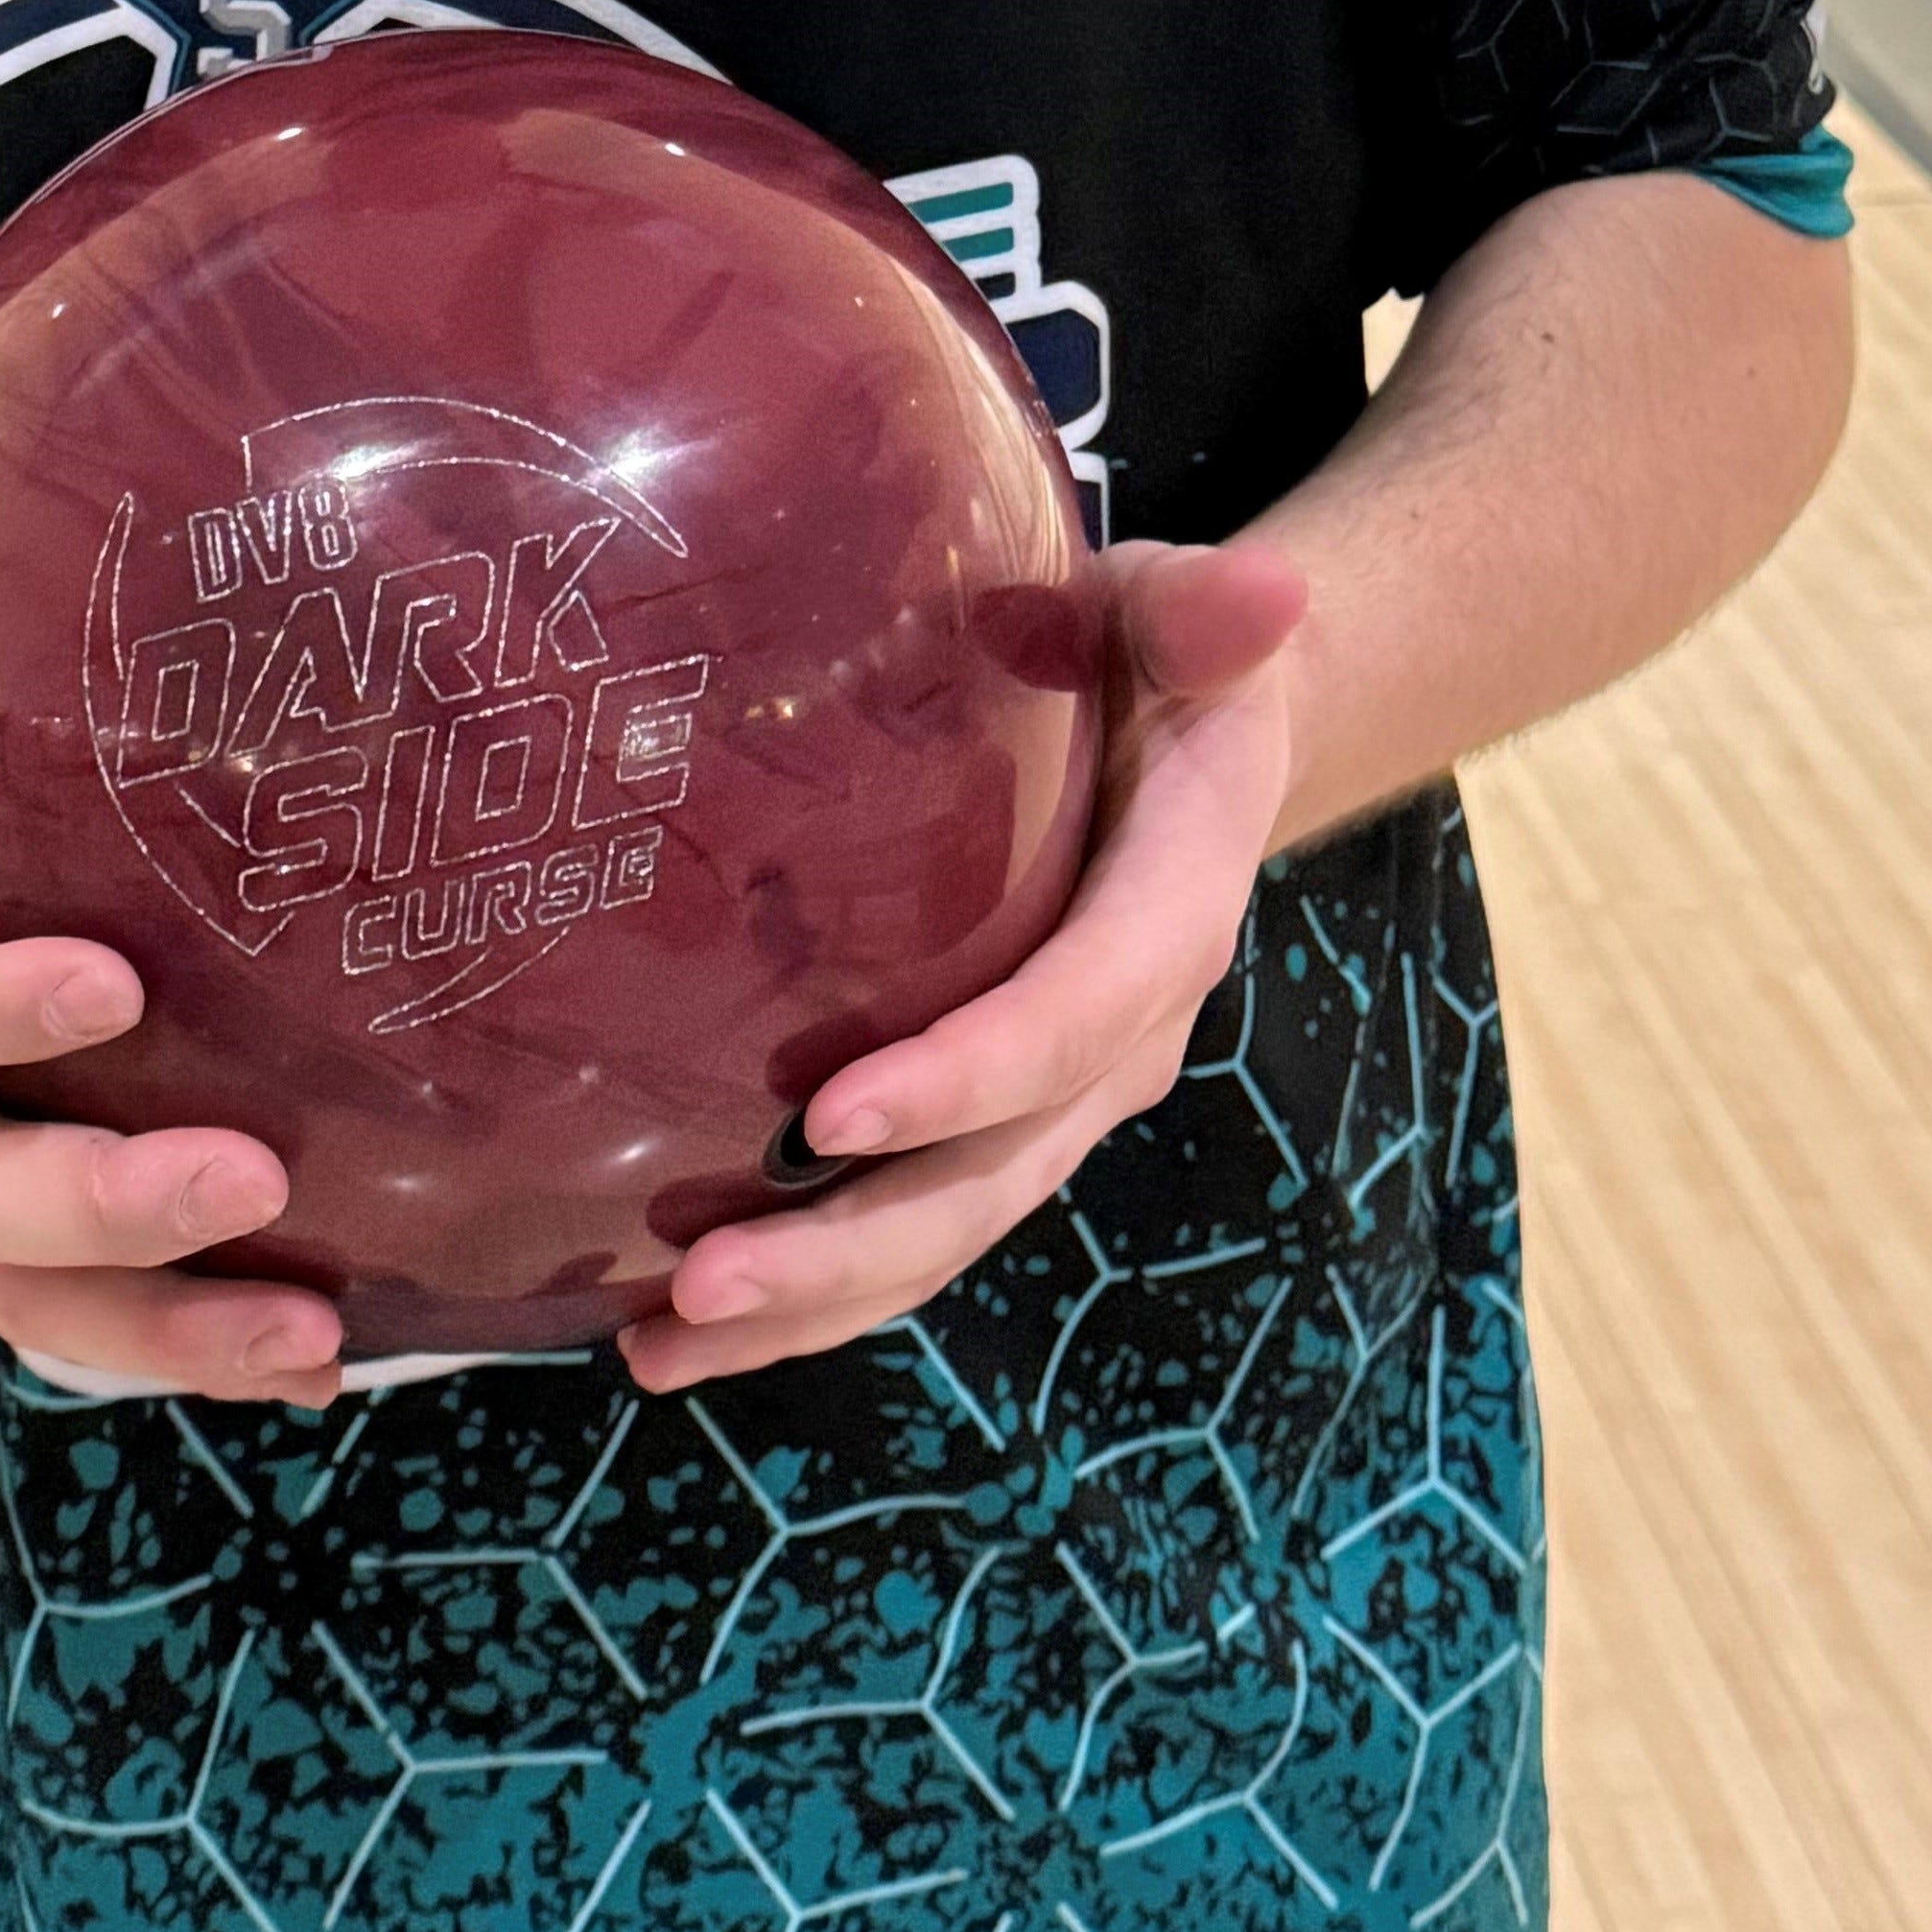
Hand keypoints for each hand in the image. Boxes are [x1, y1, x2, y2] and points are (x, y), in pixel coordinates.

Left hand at [617, 536, 1310, 1396]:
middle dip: (849, 1245)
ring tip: (663, 1341)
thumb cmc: (1161, 659)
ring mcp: (1059, 1096)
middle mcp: (1120, 1036)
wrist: (1198, 735)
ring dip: (809, 1302)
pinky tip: (676, 1323)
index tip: (829, 1114)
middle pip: (991, 1176)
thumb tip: (1268, 589)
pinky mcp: (998, 1116)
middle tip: (704, 1284)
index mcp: (1168, 911)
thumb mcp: (1187, 617)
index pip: (1072, 1017)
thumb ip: (1210, 614)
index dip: (966, 1077)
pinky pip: (913, 1222)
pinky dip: (809, 1289)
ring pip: (944, 1232)